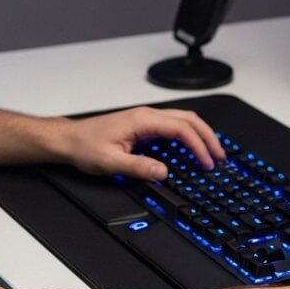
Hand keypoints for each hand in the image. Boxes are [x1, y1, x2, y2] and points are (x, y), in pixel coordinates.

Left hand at [62, 106, 225, 180]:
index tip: (207, 162)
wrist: (69, 139)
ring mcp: (146, 119)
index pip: (181, 129)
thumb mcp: (111, 162)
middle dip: (208, 137)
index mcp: (143, 121)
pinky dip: (188, 134)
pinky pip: (173, 125)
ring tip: (212, 151)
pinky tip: (191, 147)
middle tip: (220, 156)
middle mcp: (147, 116)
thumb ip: (139, 167)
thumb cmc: (85, 146)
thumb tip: (164, 172)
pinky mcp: (143, 125)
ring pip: (183, 120)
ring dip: (200, 134)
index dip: (199, 146)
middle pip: (189, 119)